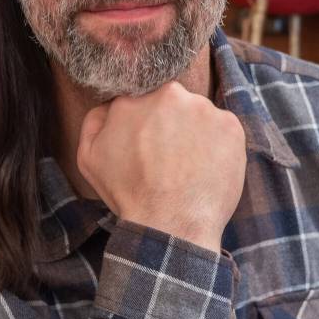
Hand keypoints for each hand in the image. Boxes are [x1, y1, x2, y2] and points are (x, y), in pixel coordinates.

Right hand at [77, 82, 246, 252]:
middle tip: (167, 156)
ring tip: (188, 166)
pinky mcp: (230, 126)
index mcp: (133, 98)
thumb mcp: (89, 157)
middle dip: (169, 123)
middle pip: (171, 103)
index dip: (144, 121)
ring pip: (198, 114)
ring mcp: (203, 108)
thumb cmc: (128, 193)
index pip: (141, 98)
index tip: (147, 142)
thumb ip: (95, 120)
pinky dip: (217, 145)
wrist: (171, 223)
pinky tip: (206, 168)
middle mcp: (169, 94)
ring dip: (194, 133)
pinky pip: (223, 129)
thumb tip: (109, 105)